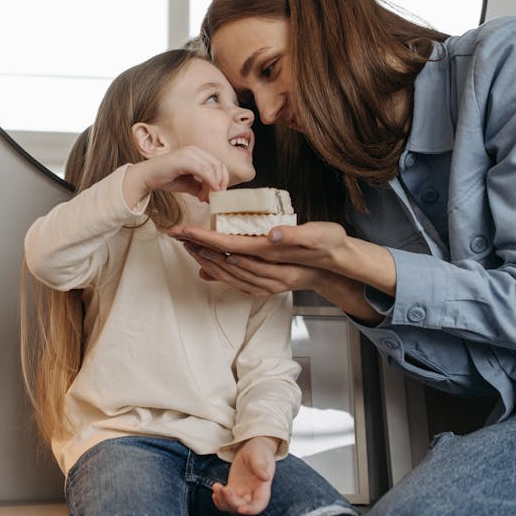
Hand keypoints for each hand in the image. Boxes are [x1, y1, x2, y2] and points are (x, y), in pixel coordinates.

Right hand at [124, 146, 229, 205]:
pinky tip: (206, 194)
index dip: (222, 179)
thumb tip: (212, 196)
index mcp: (197, 153)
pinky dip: (209, 183)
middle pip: (218, 165)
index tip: (218, 193)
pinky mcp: (184, 159)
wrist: (146, 177)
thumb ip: (201, 187)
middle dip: (221, 182)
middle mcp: (195, 150)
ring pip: (213, 168)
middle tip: (216, 197)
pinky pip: (204, 170)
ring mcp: (190, 153)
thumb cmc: (165, 178)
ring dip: (214, 185)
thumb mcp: (188, 184)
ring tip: (206, 197)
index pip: (217, 164)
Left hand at [169, 223, 341, 295]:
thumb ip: (294, 235)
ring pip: (227, 273)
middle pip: (224, 262)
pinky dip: (218, 273)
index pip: (231, 247)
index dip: (206, 238)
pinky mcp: (264, 286)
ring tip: (187, 245)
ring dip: (205, 259)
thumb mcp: (318, 235)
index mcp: (274, 261)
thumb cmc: (328, 245)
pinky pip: (235, 282)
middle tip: (177, 234)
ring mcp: (265, 284)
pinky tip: (205, 268)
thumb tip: (273, 235)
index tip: (186, 230)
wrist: (337, 267)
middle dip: (198, 248)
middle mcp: (266, 277)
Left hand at [212, 436, 278, 514]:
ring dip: (222, 501)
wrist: (252, 448)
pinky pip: (226, 500)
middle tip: (223, 488)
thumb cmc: (259, 450)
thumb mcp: (259, 454)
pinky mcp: (234, 489)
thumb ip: (261, 466)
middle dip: (231, 501)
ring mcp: (243, 493)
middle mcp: (253, 493)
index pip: (260, 504)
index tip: (241, 509)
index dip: (251, 510)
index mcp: (263, 487)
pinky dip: (219, 499)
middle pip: (243, 506)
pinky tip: (215, 491)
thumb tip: (266, 477)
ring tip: (216, 486)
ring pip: (232, 506)